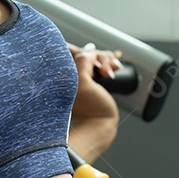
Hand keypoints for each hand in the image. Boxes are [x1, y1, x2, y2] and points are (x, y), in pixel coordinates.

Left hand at [66, 42, 120, 160]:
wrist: (98, 128)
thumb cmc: (88, 110)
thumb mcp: (83, 83)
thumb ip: (83, 62)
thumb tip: (88, 50)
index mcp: (62, 74)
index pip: (70, 50)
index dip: (84, 50)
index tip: (93, 53)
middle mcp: (70, 74)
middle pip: (86, 53)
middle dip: (99, 57)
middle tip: (106, 71)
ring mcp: (81, 79)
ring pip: (95, 59)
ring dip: (106, 61)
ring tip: (112, 73)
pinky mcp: (92, 83)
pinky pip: (100, 66)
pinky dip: (108, 64)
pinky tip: (116, 63)